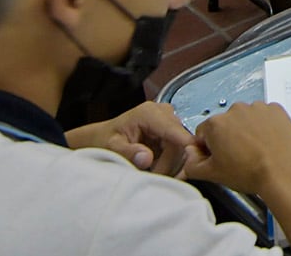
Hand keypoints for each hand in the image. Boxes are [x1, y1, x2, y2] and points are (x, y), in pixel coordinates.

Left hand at [67, 101, 198, 175]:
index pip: (175, 131)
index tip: (189, 168)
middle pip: (180, 142)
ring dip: (171, 165)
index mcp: (149, 113)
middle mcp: (163, 112)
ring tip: (153, 173)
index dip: (185, 148)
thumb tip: (147, 158)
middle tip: (154, 178)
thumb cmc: (104, 140)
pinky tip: (158, 168)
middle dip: (170, 164)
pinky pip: (179, 149)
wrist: (101, 138)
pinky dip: (171, 162)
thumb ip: (128, 152)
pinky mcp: (171, 130)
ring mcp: (168, 120)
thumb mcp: (111, 147)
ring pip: (182, 147)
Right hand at [183, 102, 290, 195]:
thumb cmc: (249, 172)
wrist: (282, 172)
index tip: (219, 157)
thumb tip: (190, 154)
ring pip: (246, 118)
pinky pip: (265, 115)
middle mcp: (236, 110)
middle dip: (229, 137)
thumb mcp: (212, 174)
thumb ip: (192, 164)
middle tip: (239, 156)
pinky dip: (266, 125)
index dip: (209, 148)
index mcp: (216, 124)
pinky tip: (268, 141)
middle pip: (226, 124)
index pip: (203, 133)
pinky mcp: (276, 109)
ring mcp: (258, 108)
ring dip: (248, 129)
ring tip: (256, 150)